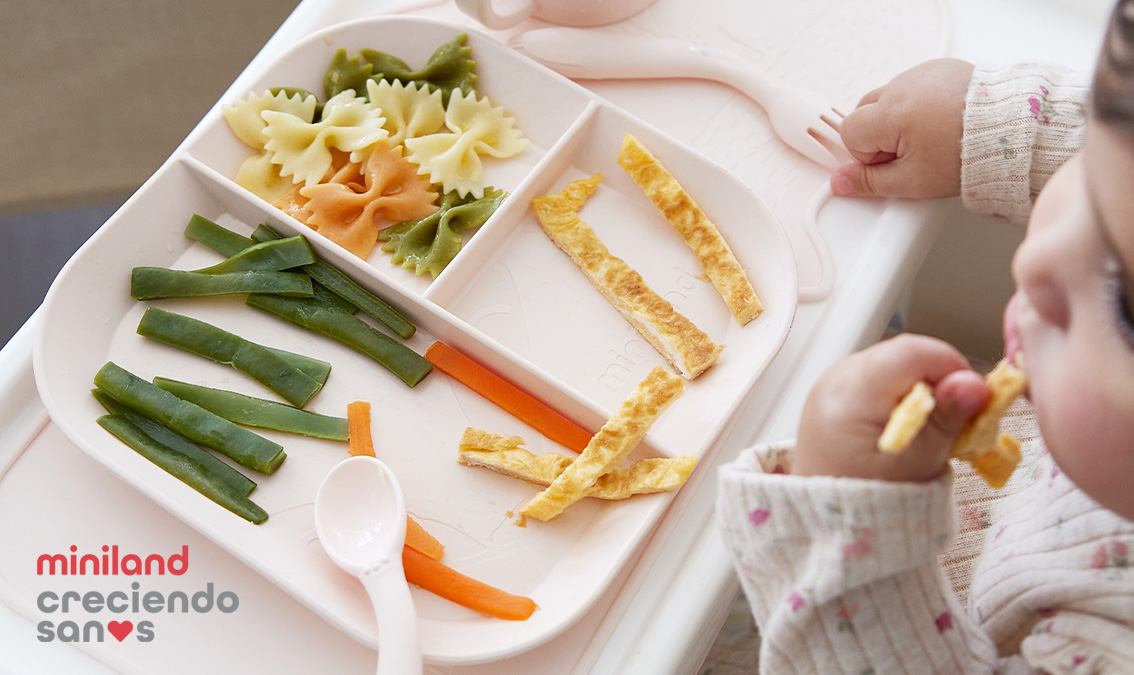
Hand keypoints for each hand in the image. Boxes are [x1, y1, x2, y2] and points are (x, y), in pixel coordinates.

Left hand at [791, 334, 989, 481]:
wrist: (827, 515)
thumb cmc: (867, 498)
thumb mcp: (916, 464)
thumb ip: (946, 420)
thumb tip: (975, 384)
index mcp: (850, 394)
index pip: (912, 353)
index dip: (952, 368)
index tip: (973, 399)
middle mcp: (836, 378)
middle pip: (905, 356)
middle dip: (941, 380)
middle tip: (956, 421)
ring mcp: (833, 381)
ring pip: (896, 363)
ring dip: (924, 388)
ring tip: (929, 430)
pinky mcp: (838, 389)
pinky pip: (881, 375)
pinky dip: (904, 394)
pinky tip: (910, 427)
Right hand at [830, 58, 974, 199]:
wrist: (1011, 131)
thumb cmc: (966, 155)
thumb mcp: (912, 182)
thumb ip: (869, 182)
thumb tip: (840, 182)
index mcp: (890, 113)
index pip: (850, 134)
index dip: (869, 155)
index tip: (895, 162)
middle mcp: (901, 86)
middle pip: (865, 113)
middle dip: (880, 135)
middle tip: (912, 152)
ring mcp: (920, 73)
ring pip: (888, 99)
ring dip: (899, 119)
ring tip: (930, 136)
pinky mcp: (938, 68)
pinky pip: (913, 86)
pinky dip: (919, 103)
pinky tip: (940, 119)